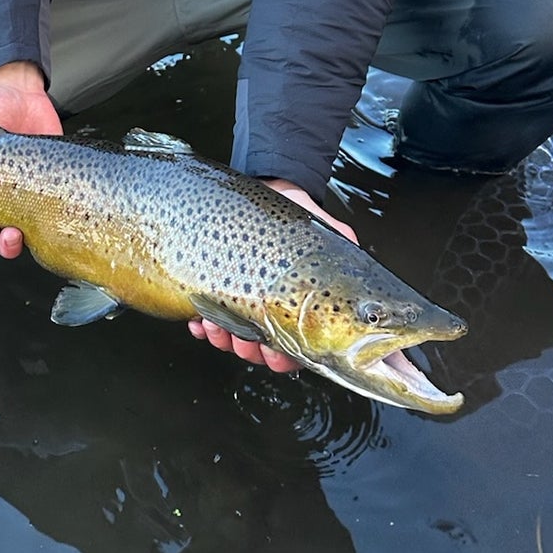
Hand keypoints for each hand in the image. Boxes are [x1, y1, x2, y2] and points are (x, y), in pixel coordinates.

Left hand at [188, 180, 357, 372]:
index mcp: (302, 315)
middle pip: (258, 354)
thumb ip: (343, 251)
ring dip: (221, 339)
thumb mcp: (326, 234)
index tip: (274, 348)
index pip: (294, 354)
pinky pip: (207, 322)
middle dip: (248, 351)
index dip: (283, 359)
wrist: (272, 193)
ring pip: (231, 341)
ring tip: (213, 323)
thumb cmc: (300, 220)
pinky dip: (201, 327)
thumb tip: (356, 260)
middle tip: (242, 336)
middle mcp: (272, 317)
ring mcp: (244, 309)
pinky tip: (196, 321)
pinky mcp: (219, 295)